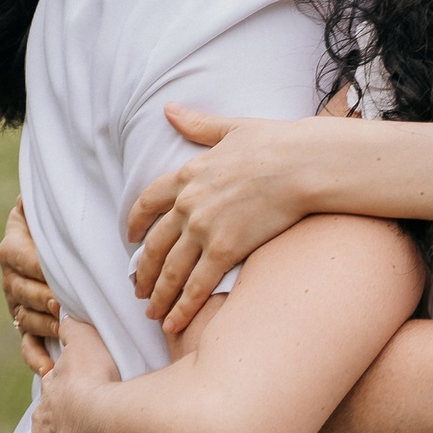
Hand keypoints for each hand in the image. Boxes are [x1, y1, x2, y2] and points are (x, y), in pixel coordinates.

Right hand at [0, 199, 60, 375]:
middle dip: (42, 299)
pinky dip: (36, 358)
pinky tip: (49, 369)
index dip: (38, 270)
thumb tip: (33, 192)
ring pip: (25, 318)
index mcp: (12, 248)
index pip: (22, 259)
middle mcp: (10, 278)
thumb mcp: (45, 206)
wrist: (54, 240)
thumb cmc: (56, 220)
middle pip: (22, 291)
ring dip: (43, 325)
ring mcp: (17, 304)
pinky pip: (27, 344)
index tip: (57, 279)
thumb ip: (41, 200)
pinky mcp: (26, 324)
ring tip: (63, 329)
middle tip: (62, 306)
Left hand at [26, 314, 119, 432]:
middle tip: (72, 419)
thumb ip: (76, 326)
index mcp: (56, 385)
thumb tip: (63, 308)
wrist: (95, 421)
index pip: (52, 380)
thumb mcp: (88, 342)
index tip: (62, 383)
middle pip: (45, 411)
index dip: (58, 381)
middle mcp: (44, 412)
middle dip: (54, 414)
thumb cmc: (98, 381)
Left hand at [128, 105, 323, 334]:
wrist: (302, 164)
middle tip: (138, 289)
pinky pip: (196, 285)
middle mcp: (188, 203)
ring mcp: (204, 227)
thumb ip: (197, 124)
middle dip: (144, 271)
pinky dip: (181, 307)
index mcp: (187, 174)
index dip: (135, 223)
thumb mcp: (230, 128)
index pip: (148, 203)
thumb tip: (169, 108)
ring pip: (170, 270)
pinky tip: (173, 323)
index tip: (130, 239)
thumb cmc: (275, 143)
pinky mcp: (224, 249)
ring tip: (152, 313)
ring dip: (158, 295)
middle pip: (155, 245)